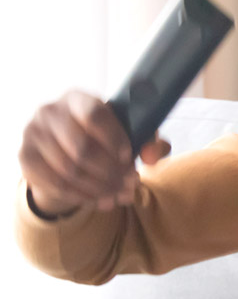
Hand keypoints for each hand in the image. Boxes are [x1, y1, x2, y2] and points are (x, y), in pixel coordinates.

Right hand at [18, 90, 170, 216]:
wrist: (66, 150)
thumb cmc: (104, 137)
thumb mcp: (129, 133)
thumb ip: (148, 141)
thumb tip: (152, 156)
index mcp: (78, 98)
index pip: (95, 115)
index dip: (114, 139)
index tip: (129, 157)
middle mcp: (50, 111)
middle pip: (82, 148)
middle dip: (112, 172)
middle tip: (131, 184)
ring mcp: (33, 133)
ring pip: (70, 171)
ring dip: (100, 188)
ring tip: (121, 195)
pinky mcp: (25, 157)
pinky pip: (55, 184)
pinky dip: (82, 196)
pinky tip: (100, 199)